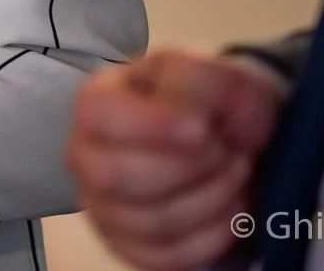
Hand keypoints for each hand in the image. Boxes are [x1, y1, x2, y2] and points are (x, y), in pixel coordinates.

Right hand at [66, 49, 284, 270]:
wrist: (223, 140)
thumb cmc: (205, 103)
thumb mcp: (209, 72)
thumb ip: (198, 82)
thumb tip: (191, 122)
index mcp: (95, 102)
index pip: (98, 115)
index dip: (151, 125)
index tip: (203, 127)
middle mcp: (85, 157)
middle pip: (118, 177)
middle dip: (189, 168)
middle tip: (229, 151)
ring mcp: (103, 208)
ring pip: (151, 221)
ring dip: (211, 199)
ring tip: (238, 174)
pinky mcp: (129, 247)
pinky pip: (168, 257)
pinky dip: (214, 235)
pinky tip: (233, 209)